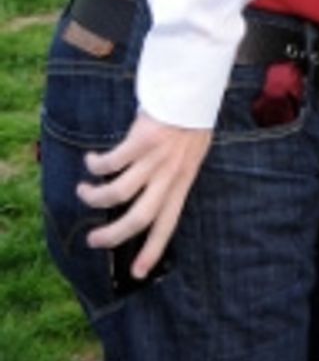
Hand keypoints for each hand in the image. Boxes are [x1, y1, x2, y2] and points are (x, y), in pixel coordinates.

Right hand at [78, 113, 212, 276]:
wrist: (192, 87)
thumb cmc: (189, 120)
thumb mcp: (188, 153)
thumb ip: (171, 175)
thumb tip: (148, 196)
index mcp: (183, 180)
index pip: (168, 222)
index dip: (153, 249)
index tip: (139, 274)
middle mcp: (169, 174)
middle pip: (139, 217)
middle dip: (112, 235)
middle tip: (93, 240)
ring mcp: (156, 157)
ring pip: (117, 193)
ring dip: (94, 197)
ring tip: (84, 192)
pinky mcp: (141, 139)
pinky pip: (110, 163)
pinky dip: (95, 166)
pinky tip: (91, 161)